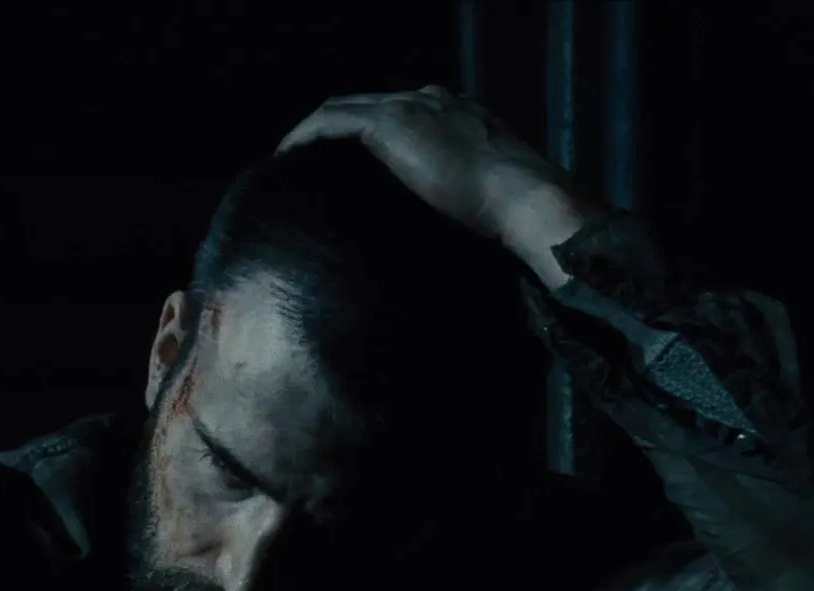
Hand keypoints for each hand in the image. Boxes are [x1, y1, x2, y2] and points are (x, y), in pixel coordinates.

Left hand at [276, 86, 602, 283]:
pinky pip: (330, 122)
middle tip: (308, 170)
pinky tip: (286, 161)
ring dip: (313, 135)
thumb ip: (463, 214)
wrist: (527, 200)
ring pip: (343, 109)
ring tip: (291, 167)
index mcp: (457, 118)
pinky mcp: (391, 122)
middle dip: (335, 134)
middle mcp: (430, 102)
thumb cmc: (516, 220)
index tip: (349, 174)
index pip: (401, 118)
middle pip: (367, 108)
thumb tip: (449, 265)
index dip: (370, 141)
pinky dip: (306, 137)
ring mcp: (410, 107)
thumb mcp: (486, 209)